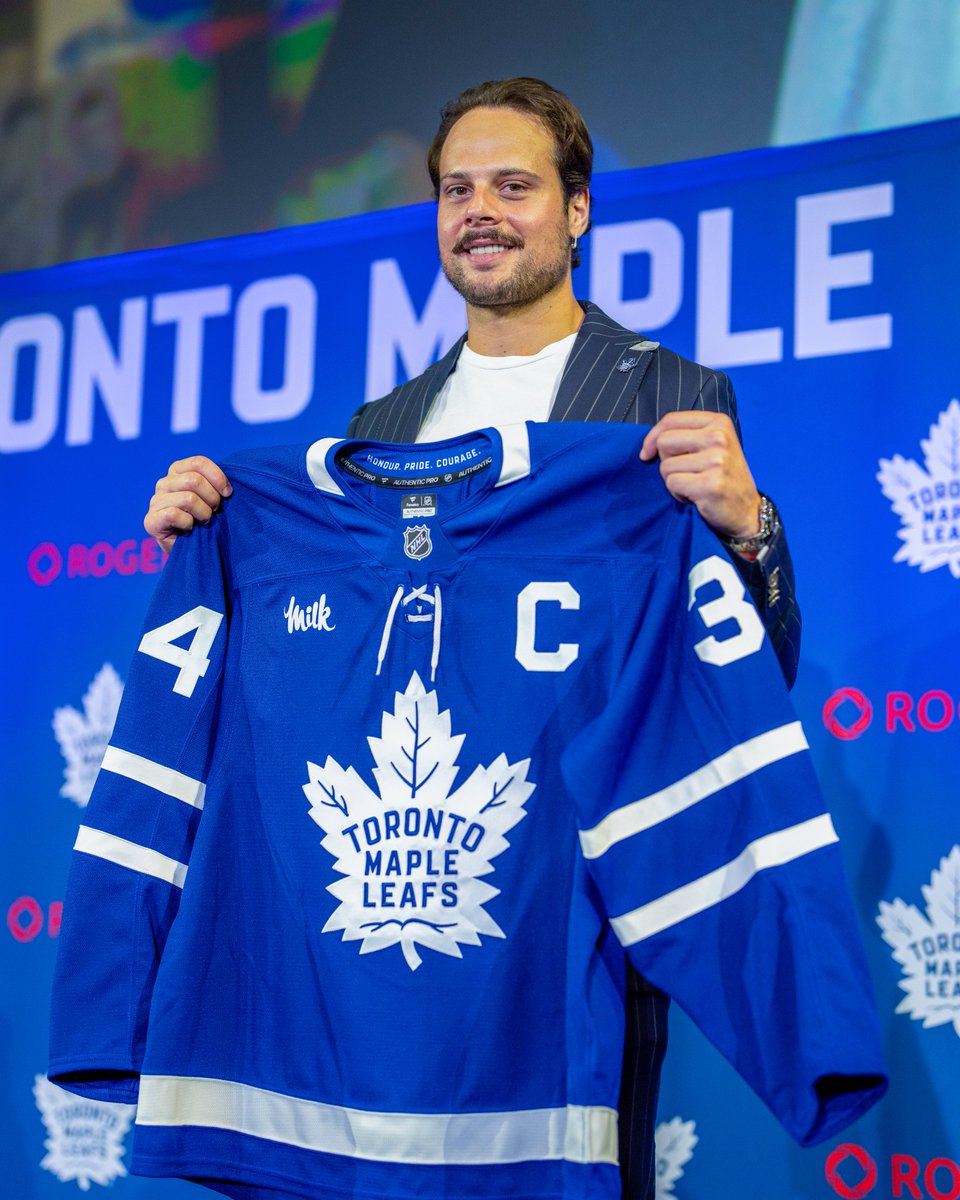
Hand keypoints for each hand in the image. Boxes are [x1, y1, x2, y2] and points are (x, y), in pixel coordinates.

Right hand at [144, 456, 231, 553]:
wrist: (190, 547)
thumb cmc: (203, 518)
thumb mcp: (211, 496)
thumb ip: (215, 484)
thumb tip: (227, 488)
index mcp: (177, 471)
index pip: (198, 462)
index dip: (217, 477)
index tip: (228, 493)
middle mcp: (164, 483)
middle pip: (194, 480)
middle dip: (212, 498)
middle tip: (215, 510)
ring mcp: (155, 501)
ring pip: (188, 498)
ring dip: (203, 513)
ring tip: (204, 521)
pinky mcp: (151, 520)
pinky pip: (174, 514)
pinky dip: (188, 523)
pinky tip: (189, 528)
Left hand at [639, 411, 760, 540]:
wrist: (746, 510)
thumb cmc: (722, 477)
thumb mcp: (712, 446)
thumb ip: (685, 436)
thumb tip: (648, 447)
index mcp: (719, 423)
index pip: (671, 420)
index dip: (652, 437)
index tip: (648, 453)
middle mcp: (719, 437)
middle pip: (664, 442)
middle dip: (665, 461)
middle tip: (685, 472)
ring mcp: (717, 460)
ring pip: (666, 466)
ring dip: (673, 481)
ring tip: (694, 485)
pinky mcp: (710, 484)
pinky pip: (672, 484)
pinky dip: (678, 494)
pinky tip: (696, 497)